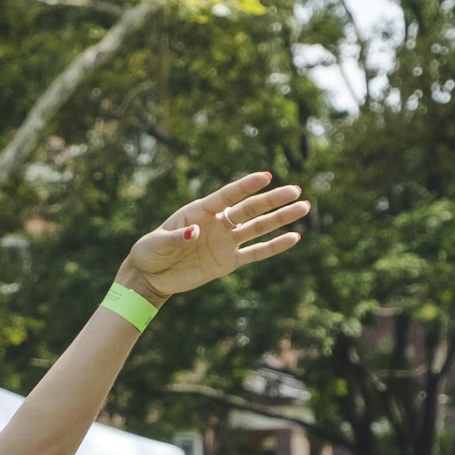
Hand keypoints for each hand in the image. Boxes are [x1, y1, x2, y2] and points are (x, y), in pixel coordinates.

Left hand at [116, 171, 310, 303]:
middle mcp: (217, 223)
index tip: (267, 176)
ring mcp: (225, 242)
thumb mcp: (157, 243)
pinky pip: (255, 253)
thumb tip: (196, 233)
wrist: (150, 277)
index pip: (228, 196)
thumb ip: (177, 237)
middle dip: (273, 200)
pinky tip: (294, 238)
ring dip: (280, 218)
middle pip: (250, 209)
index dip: (246, 186)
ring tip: (304, 207)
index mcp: (200, 211)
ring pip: (258, 228)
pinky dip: (274, 247)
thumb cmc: (150, 253)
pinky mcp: (228, 262)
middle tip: (296, 190)